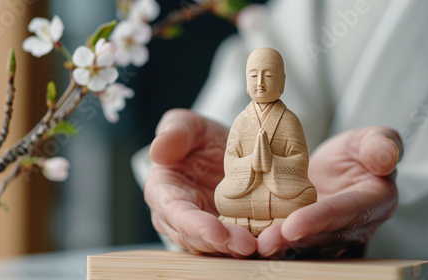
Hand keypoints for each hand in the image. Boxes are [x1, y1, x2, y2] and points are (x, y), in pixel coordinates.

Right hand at [145, 109, 255, 255]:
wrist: (223, 149)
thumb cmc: (198, 137)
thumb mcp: (187, 125)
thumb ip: (174, 133)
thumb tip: (157, 151)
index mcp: (164, 192)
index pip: (175, 212)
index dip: (194, 224)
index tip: (215, 231)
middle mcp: (180, 218)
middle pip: (196, 237)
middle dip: (221, 243)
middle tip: (247, 245)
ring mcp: (205, 228)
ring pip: (217, 246)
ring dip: (237, 249)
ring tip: (260, 246)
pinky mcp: (228, 232)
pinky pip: (237, 242)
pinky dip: (253, 243)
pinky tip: (271, 242)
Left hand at [257, 126, 402, 257]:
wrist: (340, 169)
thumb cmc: (359, 153)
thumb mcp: (373, 139)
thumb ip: (380, 145)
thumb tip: (387, 157)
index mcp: (374, 201)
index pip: (346, 212)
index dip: (320, 219)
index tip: (293, 225)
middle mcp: (353, 225)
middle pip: (321, 235)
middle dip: (292, 239)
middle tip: (265, 242)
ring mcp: (329, 233)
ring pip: (303, 242)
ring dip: (279, 244)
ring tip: (255, 244)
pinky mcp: (307, 232)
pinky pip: (289, 237)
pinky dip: (270, 237)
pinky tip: (249, 239)